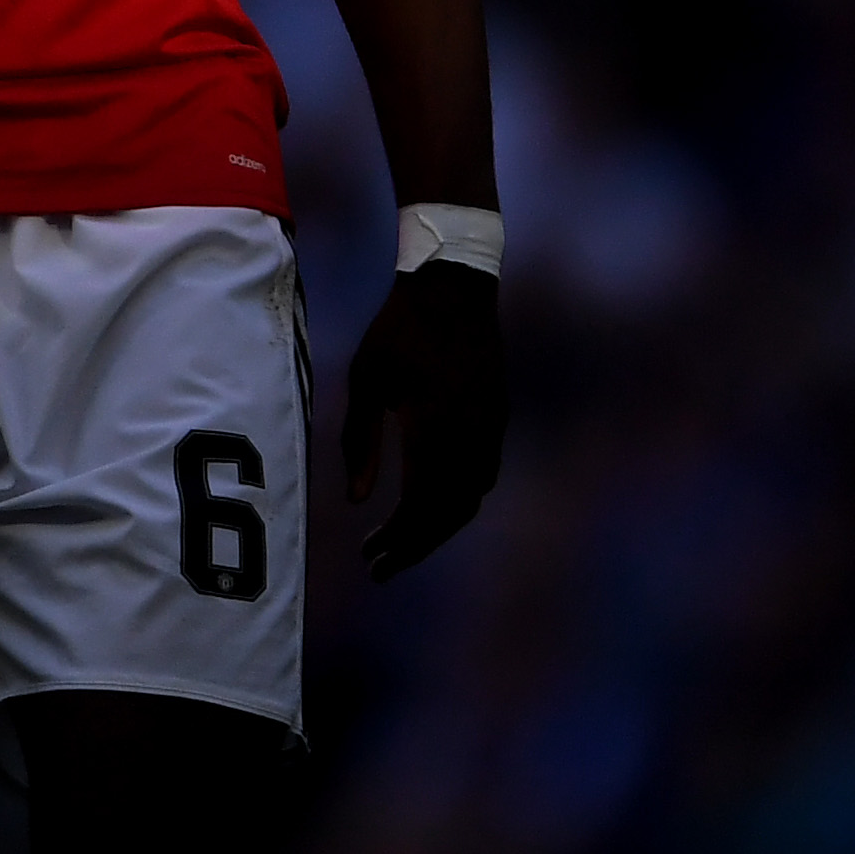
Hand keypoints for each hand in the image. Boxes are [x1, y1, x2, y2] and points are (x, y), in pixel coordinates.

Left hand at [340, 259, 506, 580]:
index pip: (419, 506)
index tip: (371, 561)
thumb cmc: (399, 330)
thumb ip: (359, 441)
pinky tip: (430, 506)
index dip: (397, 541)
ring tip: (400, 543)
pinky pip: (483, 477)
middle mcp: (469, 435)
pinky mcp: (497, 419)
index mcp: (433, 426)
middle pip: (447, 514)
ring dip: (436, 528)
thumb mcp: (365, 379)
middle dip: (413, 546)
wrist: (455, 287)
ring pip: (469, 500)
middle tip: (379, 566)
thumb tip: (356, 501)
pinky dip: (457, 503)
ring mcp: (489, 428)